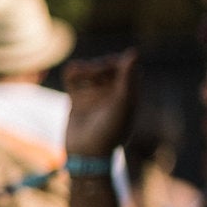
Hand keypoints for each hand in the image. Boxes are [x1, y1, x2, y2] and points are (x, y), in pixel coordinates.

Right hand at [63, 52, 135, 167]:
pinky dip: (73, 71)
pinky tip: (73, 73)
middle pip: (107, 66)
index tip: (111, 67)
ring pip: (90, 69)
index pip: (125, 67)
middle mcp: (111, 93)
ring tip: (81, 73)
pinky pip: (74, 77)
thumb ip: (128, 78)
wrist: (86, 154)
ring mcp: (93, 96)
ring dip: (87, 67)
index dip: (118, 62)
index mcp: (128, 94)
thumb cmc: (109, 132)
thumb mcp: (123, 104)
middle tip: (97, 72)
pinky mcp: (76, 100)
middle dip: (101, 65)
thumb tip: (134, 52)